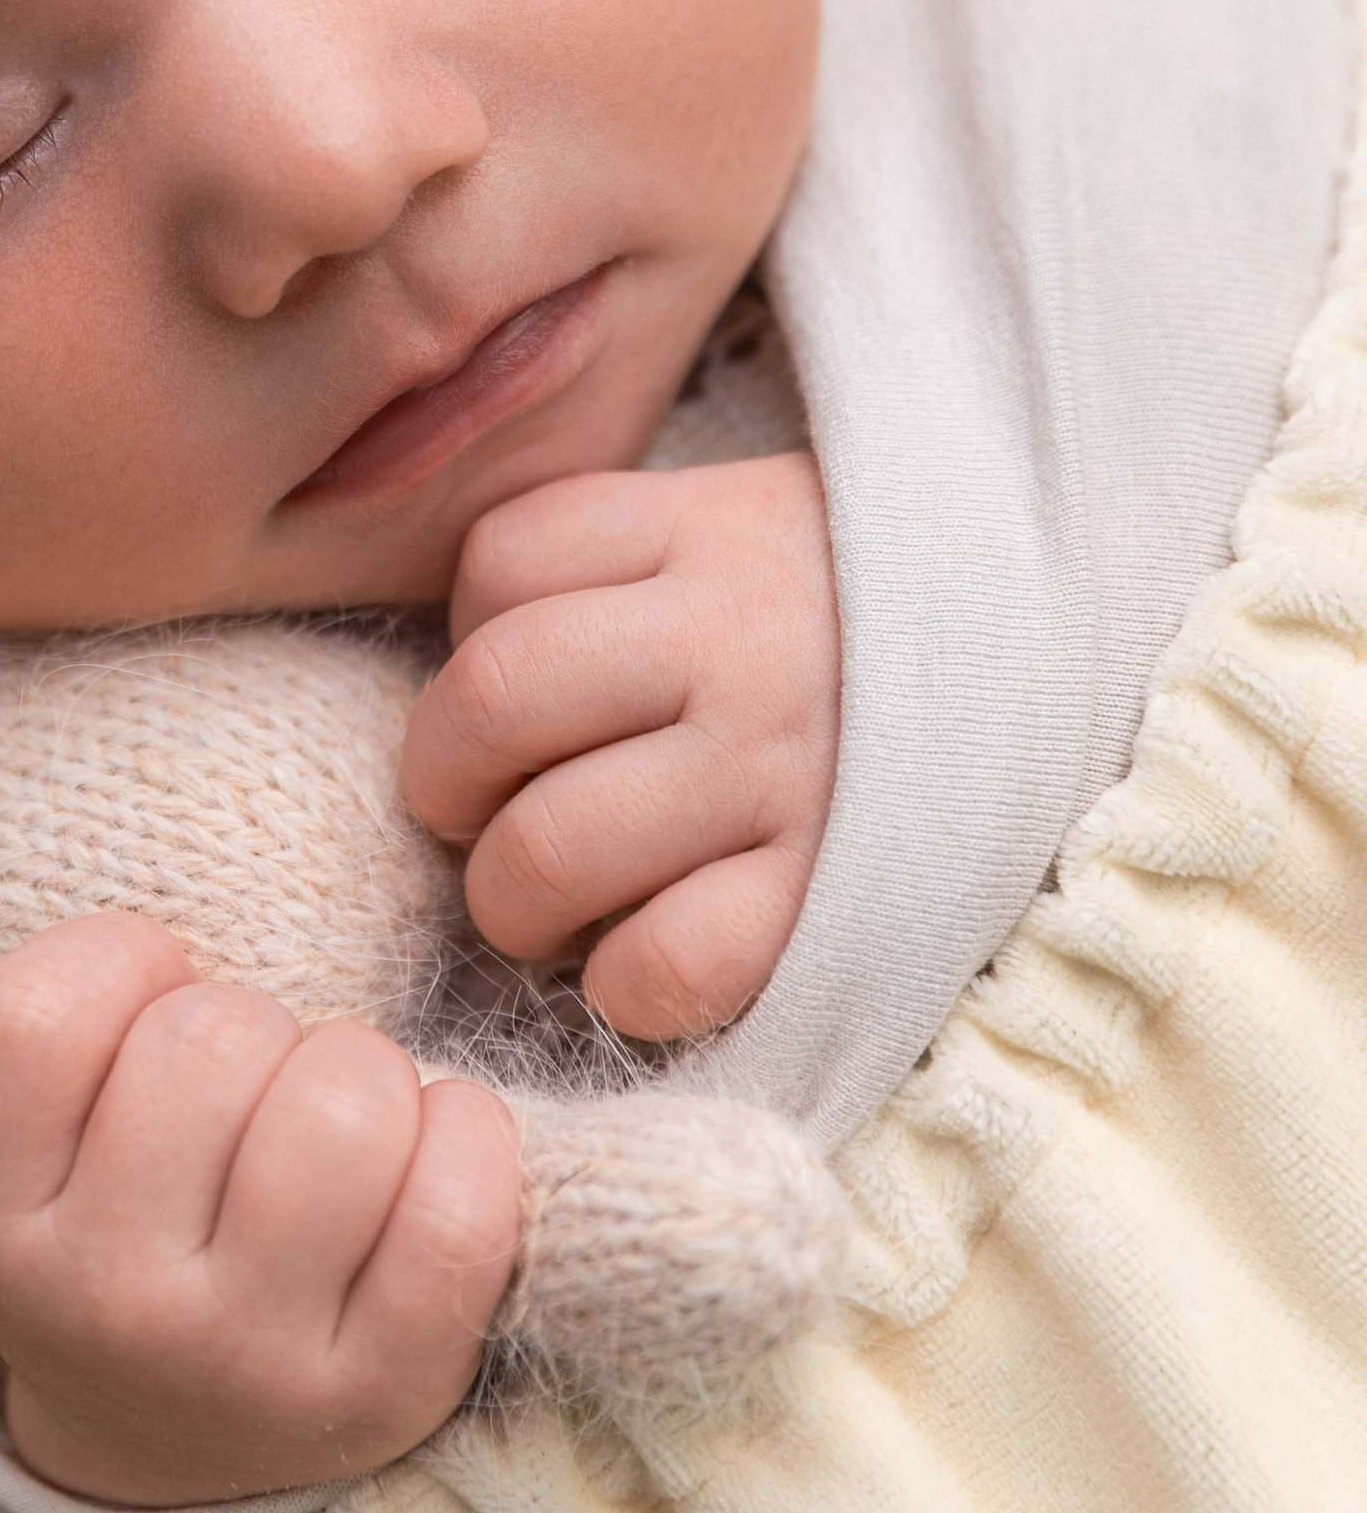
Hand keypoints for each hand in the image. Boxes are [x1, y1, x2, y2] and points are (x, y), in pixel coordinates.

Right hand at [0, 912, 527, 1505]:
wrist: (174, 1445)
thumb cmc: (121, 1227)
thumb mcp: (36, 1148)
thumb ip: (78, 1026)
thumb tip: (209, 924)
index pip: (33, 1015)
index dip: (117, 959)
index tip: (151, 997)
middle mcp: (105, 1303)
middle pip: (208, 1039)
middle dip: (256, 1021)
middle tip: (254, 1080)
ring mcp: (245, 1360)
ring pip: (344, 1105)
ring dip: (363, 1070)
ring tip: (341, 1116)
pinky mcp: (382, 1394)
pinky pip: (455, 1209)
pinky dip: (466, 1136)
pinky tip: (435, 1144)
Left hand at [403, 453, 839, 1042]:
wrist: (1069, 670)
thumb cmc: (858, 620)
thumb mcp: (745, 527)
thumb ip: (615, 565)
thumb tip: (466, 672)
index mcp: (703, 530)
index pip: (500, 563)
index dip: (472, 635)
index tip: (526, 685)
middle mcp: (736, 640)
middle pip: (488, 702)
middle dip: (443, 780)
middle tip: (482, 810)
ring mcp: (785, 769)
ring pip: (544, 850)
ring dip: (510, 900)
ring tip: (554, 898)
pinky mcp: (832, 899)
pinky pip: (662, 967)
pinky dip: (620, 985)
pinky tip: (644, 959)